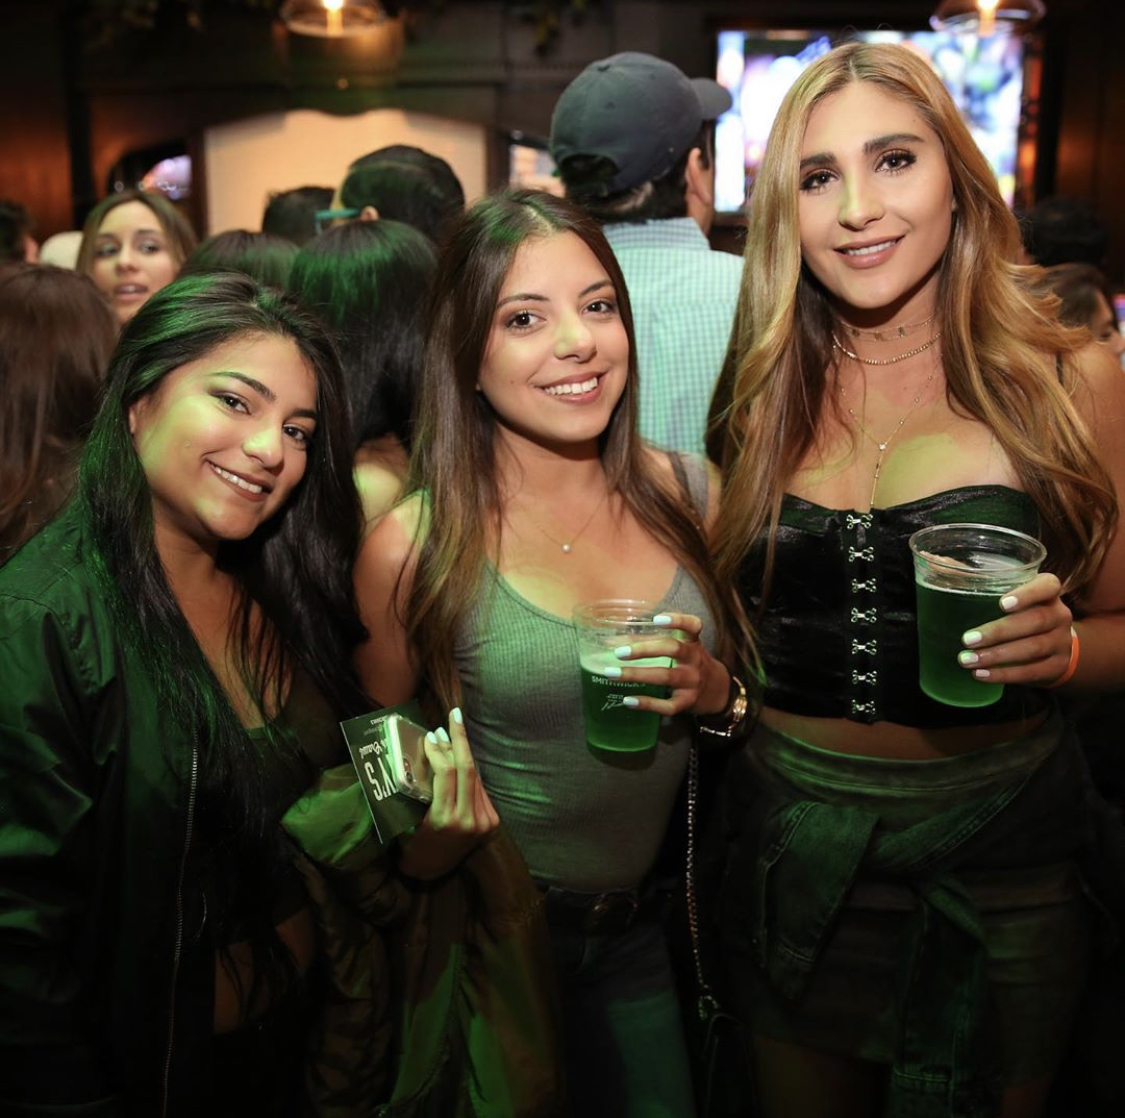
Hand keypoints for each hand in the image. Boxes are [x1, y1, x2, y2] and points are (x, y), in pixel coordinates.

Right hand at [396, 708, 499, 880]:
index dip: (439, 749)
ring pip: (476, 776)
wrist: (431, 870)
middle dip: (459, 739)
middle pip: (467, 769)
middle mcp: (468, 821)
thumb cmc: (412, 840)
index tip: (430, 734)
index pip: (447, 773)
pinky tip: (461, 756)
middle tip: (453, 717)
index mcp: (444, 819)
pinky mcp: (492, 822)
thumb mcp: (411, 816)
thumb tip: (430, 747)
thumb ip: (422, 787)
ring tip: (453, 732)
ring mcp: (483, 822)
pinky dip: (469, 770)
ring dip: (464, 752)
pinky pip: (479, 787)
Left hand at [609, 612, 730, 716]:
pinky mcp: (688, 702)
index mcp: (693, 643)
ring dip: (637, 675)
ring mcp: (692, 682)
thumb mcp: (683, 648)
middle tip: (619, 652)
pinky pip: (667, 705)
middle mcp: (694, 660)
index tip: (656, 619)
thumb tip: (614, 640)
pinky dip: (647, 703)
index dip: (677, 621)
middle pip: (672, 649)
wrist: (718, 690)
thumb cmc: (691, 663)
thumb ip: (654, 641)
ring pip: (665, 677)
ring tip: (612, 674)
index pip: (692, 626)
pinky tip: (628, 700)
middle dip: (644, 650)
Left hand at [956, 572, 1074, 687]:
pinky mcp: (1057, 667)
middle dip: (999, 631)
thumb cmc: (1018, 613)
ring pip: (1033, 648)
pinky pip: (1032, 672)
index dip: (1027, 594)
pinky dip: (1005, 674)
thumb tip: (932, 561)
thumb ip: (974, 580)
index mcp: (1048, 592)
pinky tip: (981, 675)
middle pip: (1036, 621)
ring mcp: (1062, 642)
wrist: (1053, 648)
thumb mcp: (1005, 595)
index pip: (1047, 586)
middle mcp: (1059, 614)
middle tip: (967, 640)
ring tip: (968, 660)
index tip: (1001, 604)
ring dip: (997, 656)